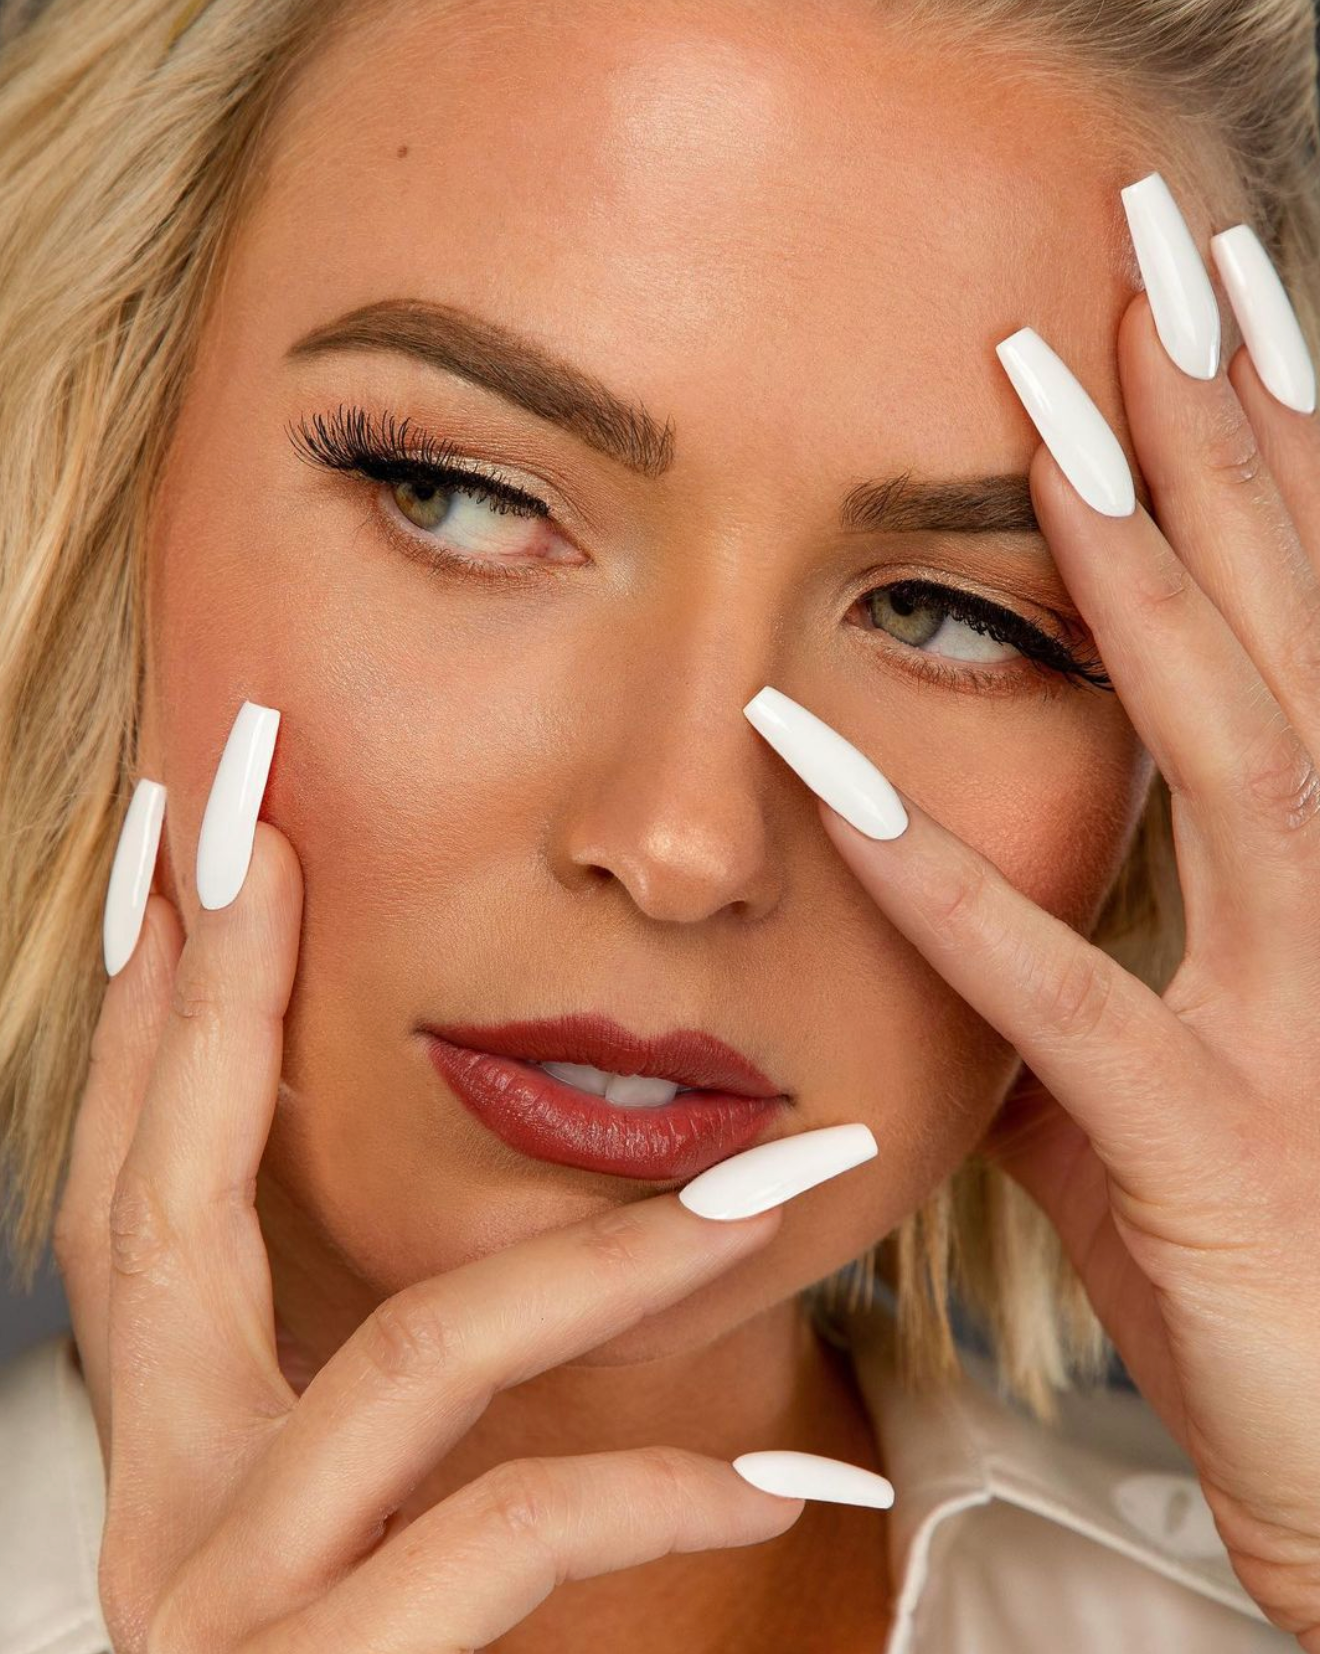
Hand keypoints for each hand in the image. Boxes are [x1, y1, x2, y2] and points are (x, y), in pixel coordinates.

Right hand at [54, 820, 843, 1653]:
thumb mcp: (357, 1528)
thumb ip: (388, 1396)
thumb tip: (488, 1236)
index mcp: (173, 1447)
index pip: (143, 1175)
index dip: (159, 1004)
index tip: (202, 842)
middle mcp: (157, 1512)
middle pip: (170, 1197)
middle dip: (215, 995)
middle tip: (260, 819)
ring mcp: (219, 1611)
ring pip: (411, 1355)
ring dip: (608, 1256)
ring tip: (784, 1187)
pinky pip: (502, 1541)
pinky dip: (660, 1495)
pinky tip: (793, 1477)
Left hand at [747, 243, 1319, 1639]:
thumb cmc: (1233, 1249)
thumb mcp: (1134, 1077)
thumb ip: (1057, 976)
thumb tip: (947, 904)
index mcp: (1311, 879)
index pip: (1291, 620)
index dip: (1253, 457)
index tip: (1193, 305)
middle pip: (1282, 626)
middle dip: (1223, 436)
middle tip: (1150, 256)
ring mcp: (1292, 1018)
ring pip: (1231, 750)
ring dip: (1141, 576)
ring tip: (1054, 415)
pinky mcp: (1211, 1144)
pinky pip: (1062, 988)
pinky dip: (942, 877)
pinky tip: (823, 760)